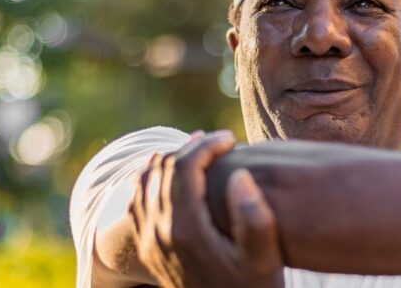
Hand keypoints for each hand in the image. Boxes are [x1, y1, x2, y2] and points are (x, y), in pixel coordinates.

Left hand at [130, 130, 283, 287]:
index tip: (232, 140)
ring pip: (145, 180)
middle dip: (190, 147)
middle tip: (218, 142)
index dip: (207, 145)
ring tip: (198, 151)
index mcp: (187, 230)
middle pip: (163, 169)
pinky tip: (174, 176)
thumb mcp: (264, 260)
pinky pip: (136, 200)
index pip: (184, 167)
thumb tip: (239, 175)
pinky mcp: (147, 248)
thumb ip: (255, 218)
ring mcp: (149, 241)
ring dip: (170, 159)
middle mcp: (160, 233)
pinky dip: (151, 178)